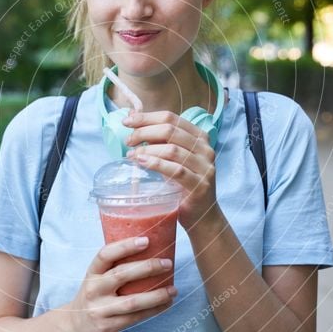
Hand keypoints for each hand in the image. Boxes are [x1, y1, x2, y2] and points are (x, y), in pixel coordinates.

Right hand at [63, 236, 176, 331]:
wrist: (73, 327)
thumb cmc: (94, 296)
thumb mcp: (96, 279)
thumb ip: (114, 267)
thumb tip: (150, 250)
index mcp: (92, 273)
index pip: (105, 255)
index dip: (125, 246)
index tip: (146, 240)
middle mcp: (94, 290)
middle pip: (121, 274)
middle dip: (147, 267)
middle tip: (167, 263)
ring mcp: (100, 309)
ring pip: (132, 301)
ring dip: (156, 295)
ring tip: (173, 289)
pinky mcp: (108, 327)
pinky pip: (135, 318)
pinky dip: (154, 310)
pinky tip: (166, 303)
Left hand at [123, 111, 218, 231]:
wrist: (201, 213)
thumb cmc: (183, 183)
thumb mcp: (173, 158)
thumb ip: (158, 140)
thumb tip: (132, 118)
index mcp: (199, 136)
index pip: (171, 118)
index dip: (147, 117)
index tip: (127, 122)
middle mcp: (205, 148)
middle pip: (170, 130)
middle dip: (144, 132)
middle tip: (128, 141)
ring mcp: (205, 167)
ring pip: (172, 149)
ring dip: (147, 150)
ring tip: (132, 155)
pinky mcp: (200, 185)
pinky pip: (176, 170)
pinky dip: (156, 164)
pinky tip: (141, 162)